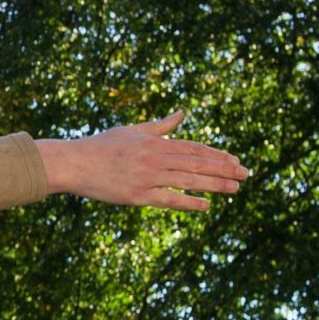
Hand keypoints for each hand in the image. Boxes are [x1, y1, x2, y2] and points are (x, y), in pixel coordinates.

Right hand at [38, 112, 248, 211]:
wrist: (73, 163)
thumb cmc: (100, 146)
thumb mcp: (132, 131)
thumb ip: (160, 126)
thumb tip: (182, 114)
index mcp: (154, 142)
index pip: (193, 148)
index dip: (217, 155)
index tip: (235, 160)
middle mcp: (154, 158)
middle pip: (197, 163)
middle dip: (224, 169)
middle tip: (246, 174)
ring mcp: (146, 177)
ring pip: (188, 180)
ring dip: (215, 185)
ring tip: (235, 189)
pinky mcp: (137, 196)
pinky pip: (169, 199)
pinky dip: (189, 202)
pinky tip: (206, 205)